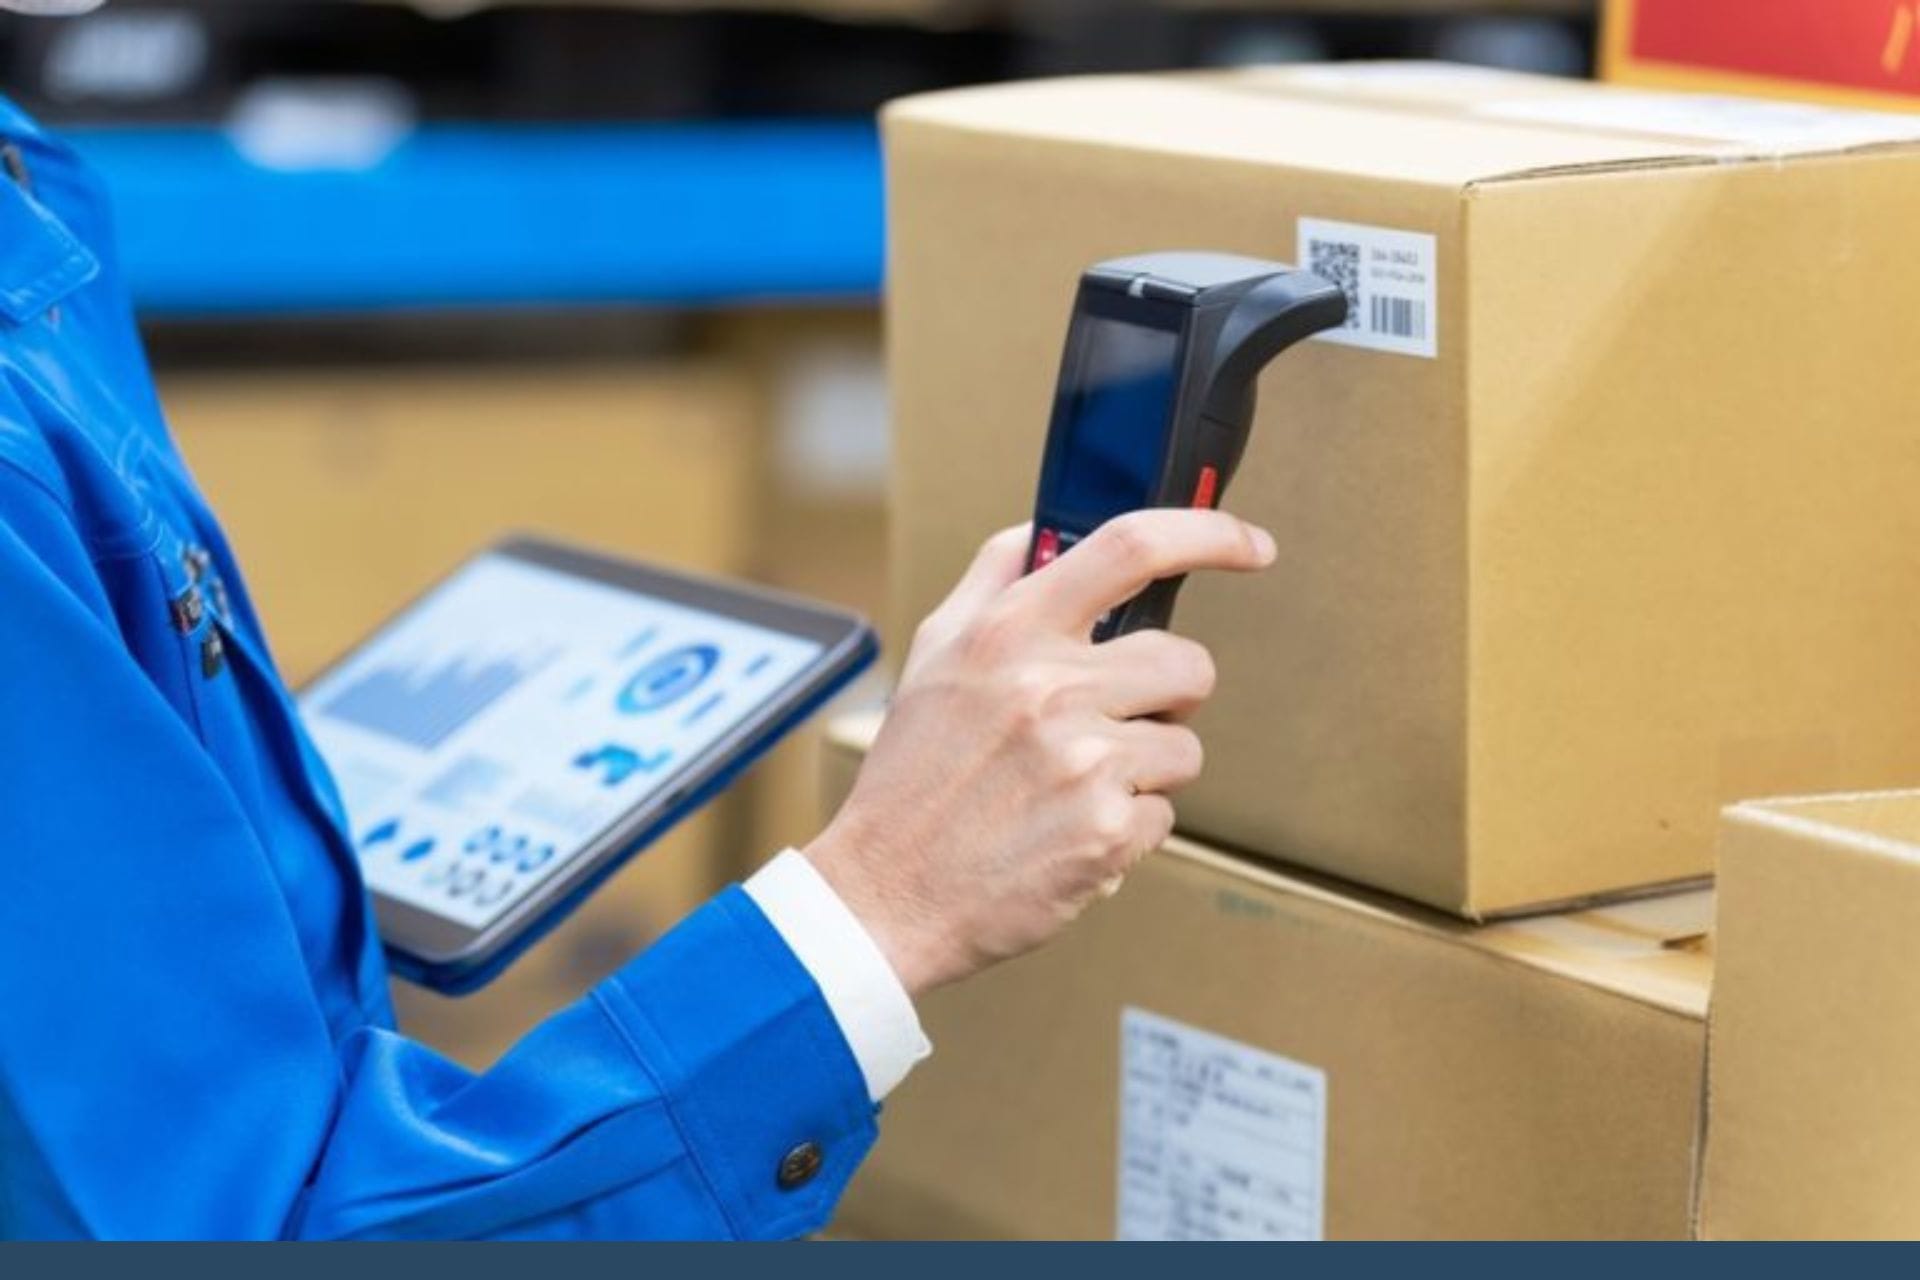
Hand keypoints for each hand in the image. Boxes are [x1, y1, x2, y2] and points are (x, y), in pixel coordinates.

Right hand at [803, 509, 1275, 995]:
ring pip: (1183, 748)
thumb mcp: (934, 653)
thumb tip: (1050, 528)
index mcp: (1008, 632)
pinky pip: (1164, 816)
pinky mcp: (1107, 832)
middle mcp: (1049, 689)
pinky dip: (1126, 830)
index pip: (1132, 547)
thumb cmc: (912, 776)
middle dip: (1171, 694)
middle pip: (1187, 663)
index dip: (1210, 534)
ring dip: (1144, 772)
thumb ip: (995, 579)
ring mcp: (1084, 763)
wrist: (885, 893)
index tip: (1249, 545)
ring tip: (1071, 790)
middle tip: (1116, 721)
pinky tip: (1066, 834)